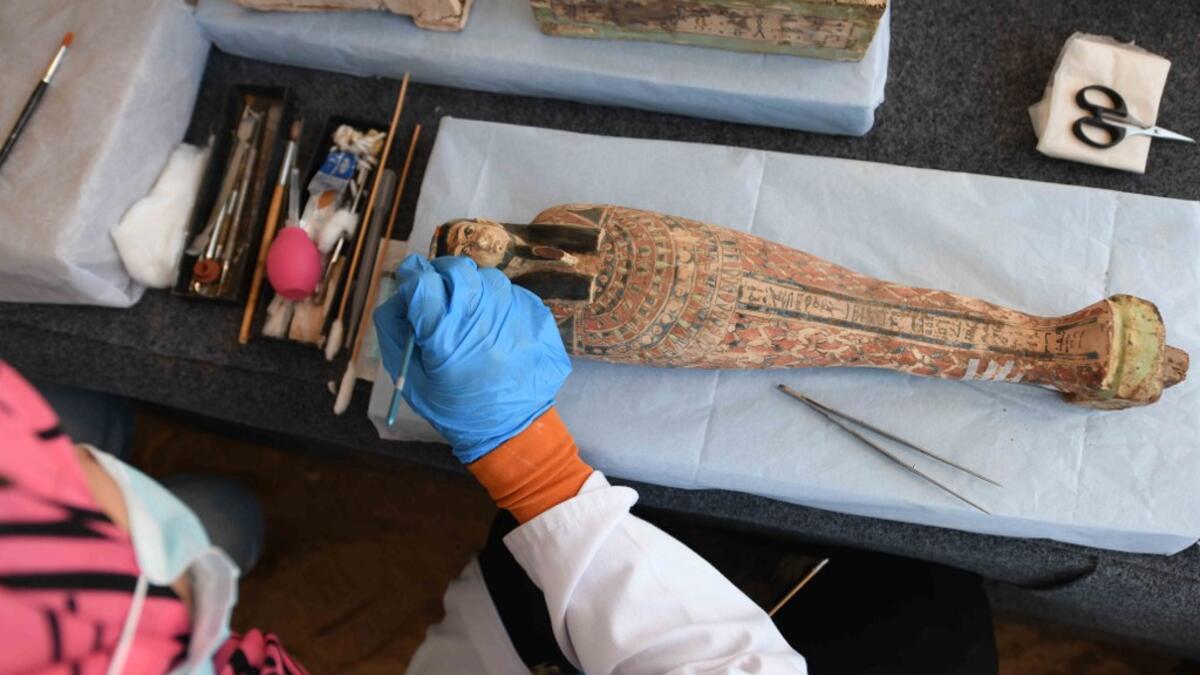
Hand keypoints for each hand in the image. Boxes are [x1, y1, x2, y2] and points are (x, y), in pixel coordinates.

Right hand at [373, 255, 571, 462]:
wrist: (512, 426)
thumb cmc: (455, 407)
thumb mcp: (411, 378)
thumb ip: (395, 330)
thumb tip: (399, 293)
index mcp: (445, 336)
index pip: (422, 282)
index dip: (412, 276)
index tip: (411, 279)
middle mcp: (480, 318)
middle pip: (456, 270)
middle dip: (441, 273)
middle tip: (438, 288)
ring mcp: (513, 315)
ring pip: (486, 277)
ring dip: (472, 286)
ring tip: (469, 312)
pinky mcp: (536, 317)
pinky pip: (511, 292)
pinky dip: (497, 301)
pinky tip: (494, 325)